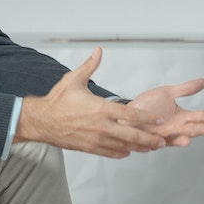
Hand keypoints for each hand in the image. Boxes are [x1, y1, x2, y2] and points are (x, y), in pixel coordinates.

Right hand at [16, 47, 166, 157]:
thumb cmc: (57, 101)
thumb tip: (98, 50)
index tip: (159, 119)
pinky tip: (128, 152)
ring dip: (139, 148)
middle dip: (149, 138)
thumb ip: (90, 65)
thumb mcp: (74, 79)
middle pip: (132, 135)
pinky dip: (121, 153)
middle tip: (162, 140)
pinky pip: (110, 153)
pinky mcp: (89, 148)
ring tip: (151, 148)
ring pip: (123, 146)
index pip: (130, 114)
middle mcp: (101, 126)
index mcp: (101, 108)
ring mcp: (96, 139)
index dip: (147, 118)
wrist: (41, 121)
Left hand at [126, 78, 203, 145]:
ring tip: (188, 140)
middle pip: (190, 130)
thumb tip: (203, 81)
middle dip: (200, 130)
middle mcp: (174, 128)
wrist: (128, 112)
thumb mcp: (168, 92)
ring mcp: (162, 135)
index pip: (200, 116)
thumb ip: (185, 89)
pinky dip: (158, 144)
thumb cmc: (148, 105)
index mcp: (181, 117)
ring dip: (181, 140)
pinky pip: (154, 143)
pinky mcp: (149, 140)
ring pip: (174, 139)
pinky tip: (163, 142)